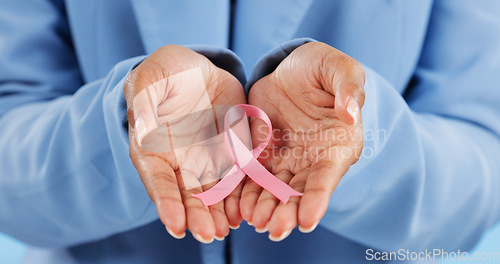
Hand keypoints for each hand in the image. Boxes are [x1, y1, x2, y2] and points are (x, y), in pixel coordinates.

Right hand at [125, 45, 245, 242]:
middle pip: (186, 196)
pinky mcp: (230, 154)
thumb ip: (144, 102)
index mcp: (153, 149)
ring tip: (225, 231)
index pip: (158, 180)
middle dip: (196, 217)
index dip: (166, 203)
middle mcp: (179, 163)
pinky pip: (236, 179)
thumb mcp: (150, 79)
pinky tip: (244, 212)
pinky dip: (239, 196)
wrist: (196, 71)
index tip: (176, 224)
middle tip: (207, 235)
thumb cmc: (165, 73)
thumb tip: (141, 129)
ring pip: (212, 194)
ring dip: (218, 214)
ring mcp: (205, 161)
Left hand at [241, 42, 364, 240]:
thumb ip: (348, 88)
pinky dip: (245, 193)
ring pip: (274, 190)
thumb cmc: (323, 68)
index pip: (327, 176)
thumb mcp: (339, 68)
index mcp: (337, 145)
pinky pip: (252, 177)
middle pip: (299, 191)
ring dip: (264, 208)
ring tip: (253, 222)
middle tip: (273, 230)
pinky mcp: (263, 154)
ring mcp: (287, 160)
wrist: (293, 68)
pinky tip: (236, 207)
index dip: (317, 198)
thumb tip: (350, 114)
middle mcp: (313, 159)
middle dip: (287, 212)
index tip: (307, 220)